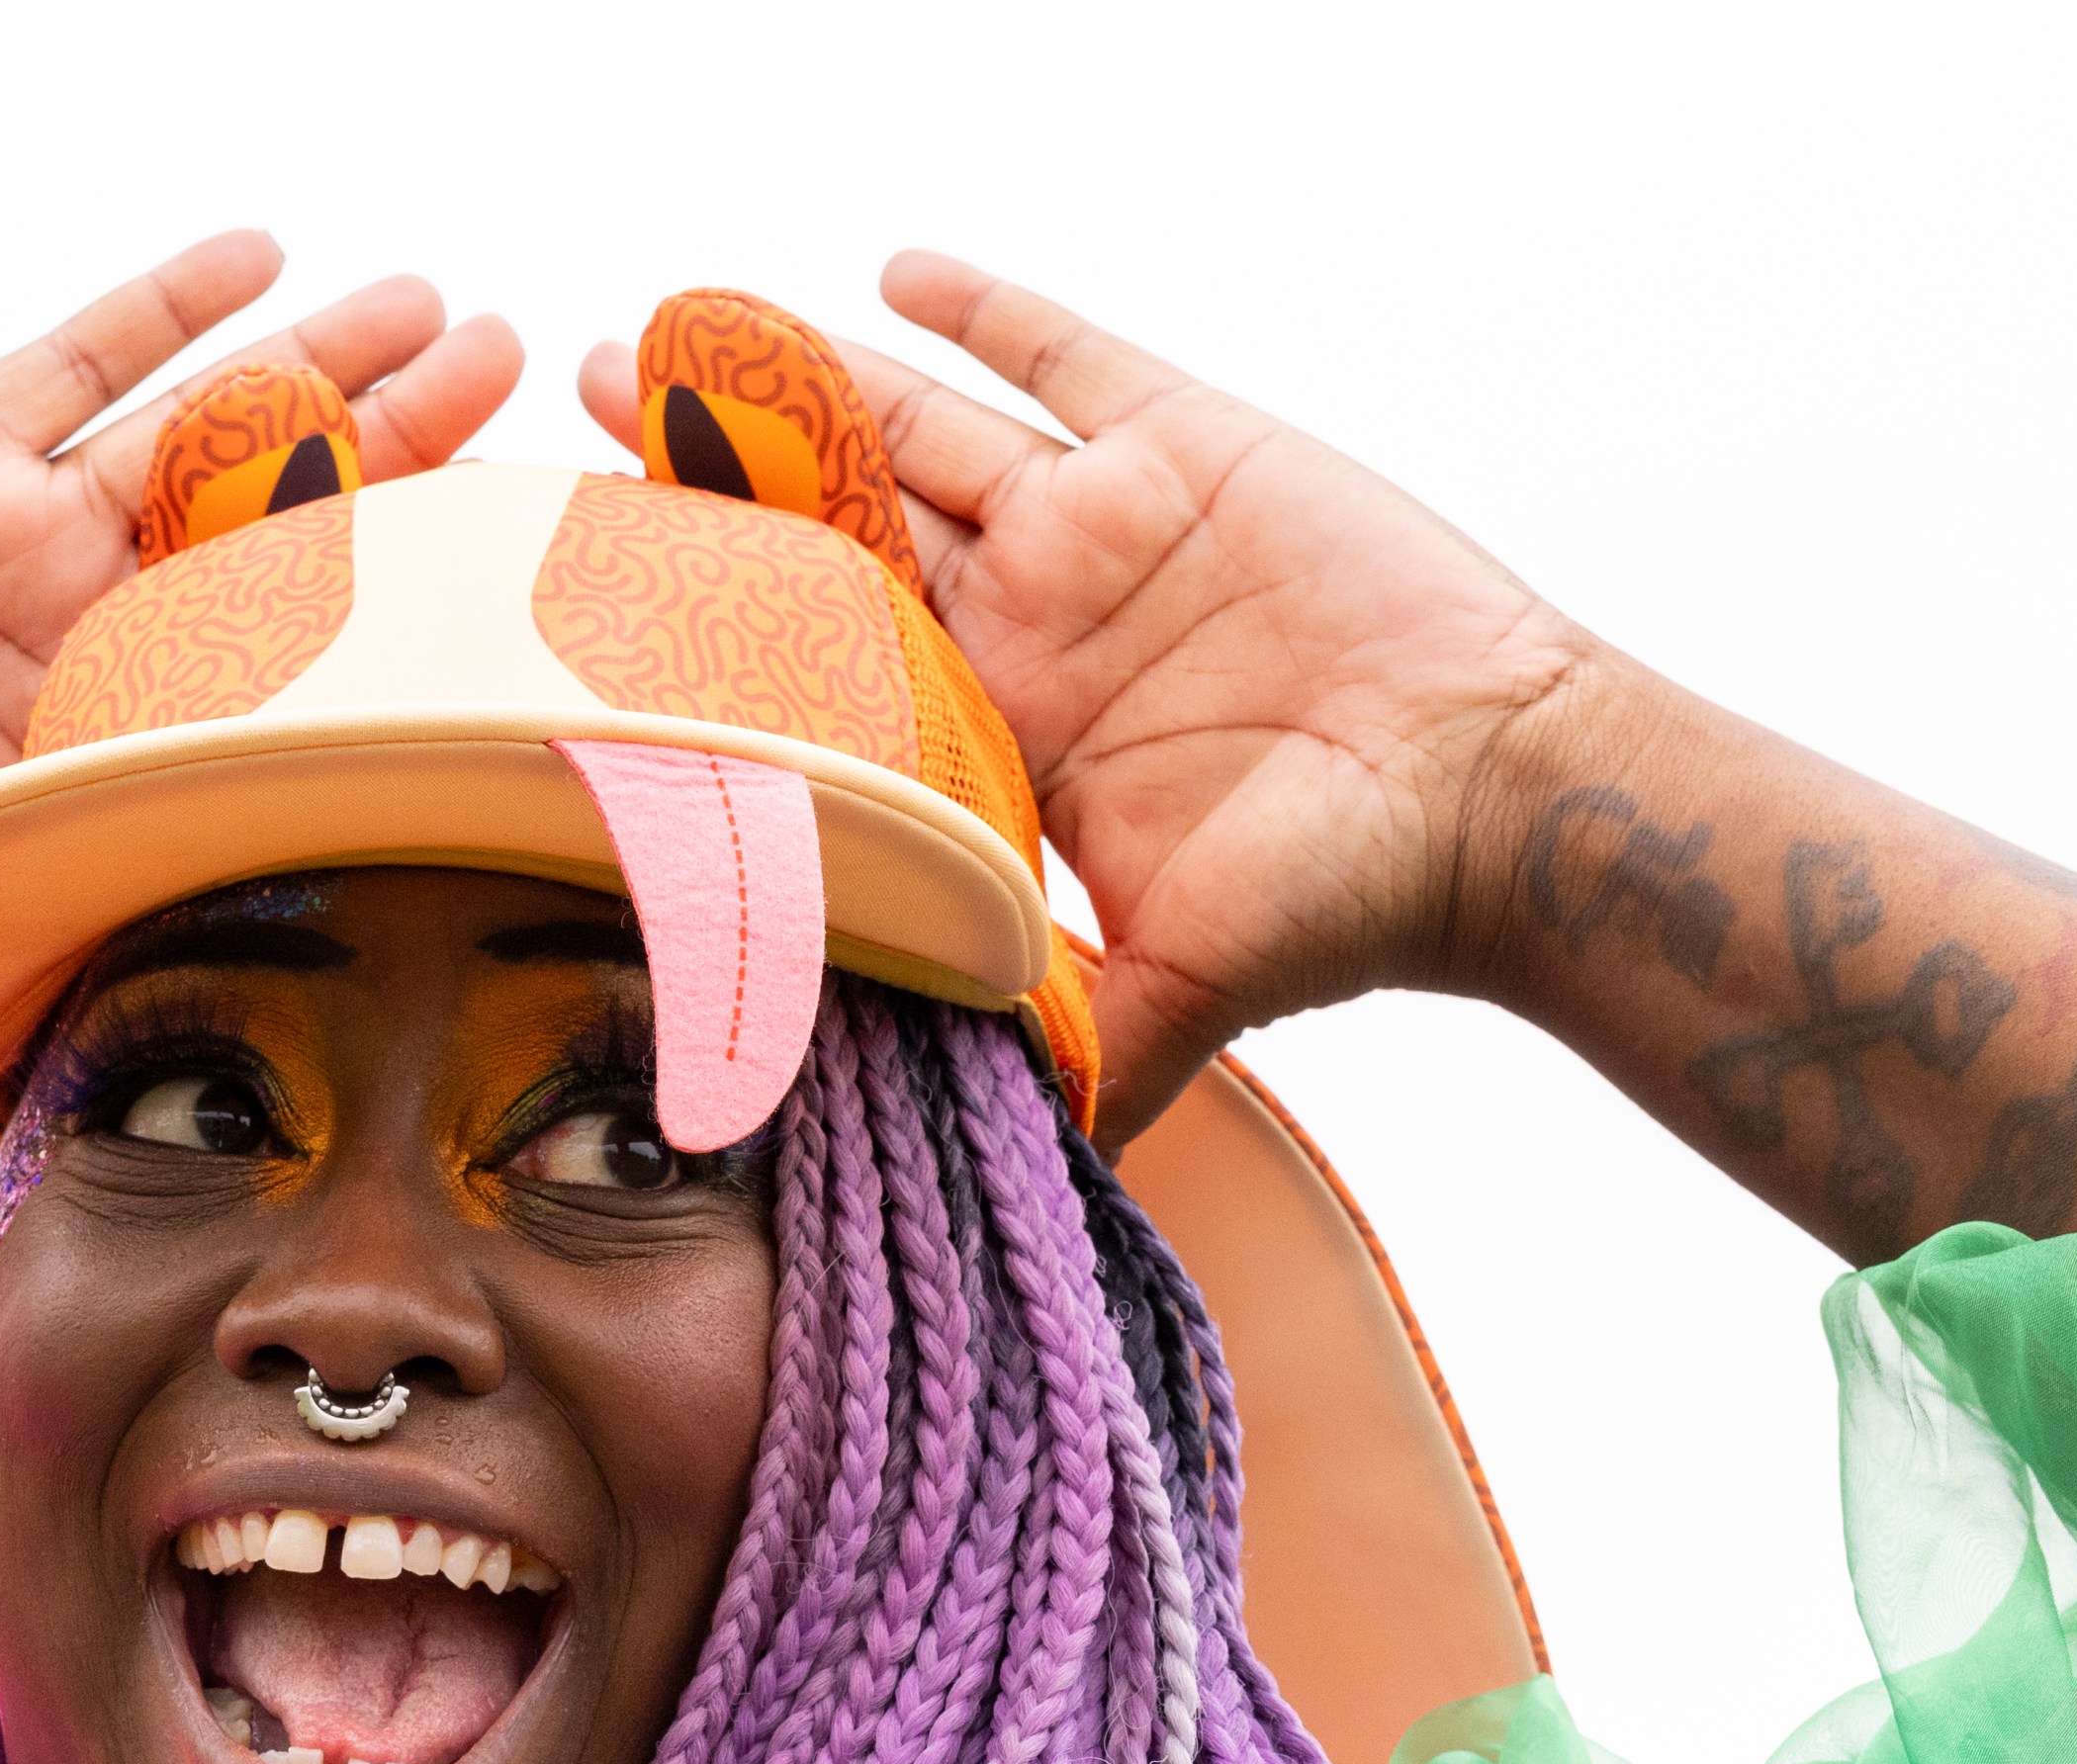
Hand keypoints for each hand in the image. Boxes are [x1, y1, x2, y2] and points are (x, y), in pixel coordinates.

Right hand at [0, 235, 520, 1034]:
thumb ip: (71, 989)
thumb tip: (206, 1090)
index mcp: (119, 762)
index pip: (294, 685)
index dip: (404, 633)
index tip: (515, 590)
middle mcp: (94, 643)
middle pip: (284, 532)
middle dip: (403, 457)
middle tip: (513, 379)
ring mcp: (24, 540)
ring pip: (207, 431)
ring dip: (323, 365)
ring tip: (435, 306)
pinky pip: (73, 357)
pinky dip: (163, 305)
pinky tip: (259, 252)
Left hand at [585, 255, 1590, 1142]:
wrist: (1495, 799)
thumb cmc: (1341, 904)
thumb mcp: (1175, 1000)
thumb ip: (1071, 1061)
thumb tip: (984, 1178)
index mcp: (1004, 749)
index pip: (825, 677)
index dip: (718, 632)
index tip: (607, 598)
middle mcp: (1031, 632)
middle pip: (833, 533)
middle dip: (710, 476)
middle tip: (580, 415)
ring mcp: (1101, 532)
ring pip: (913, 433)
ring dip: (793, 380)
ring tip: (668, 329)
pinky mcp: (1184, 444)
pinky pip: (1065, 354)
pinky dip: (983, 310)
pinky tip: (887, 273)